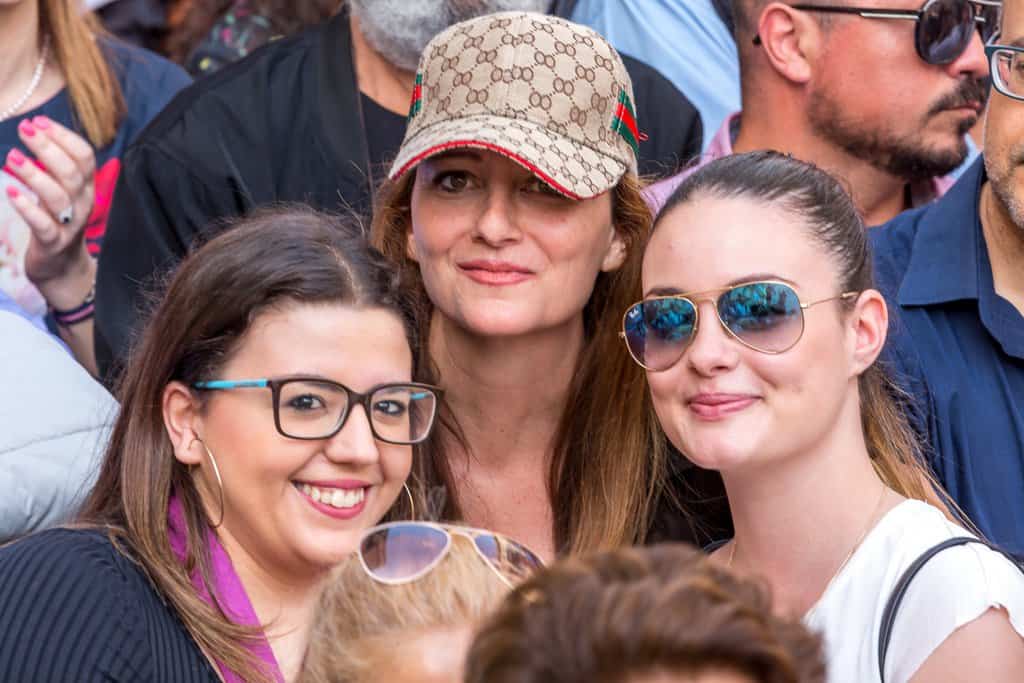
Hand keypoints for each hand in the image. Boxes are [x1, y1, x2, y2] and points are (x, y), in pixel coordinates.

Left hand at [4, 116, 95, 300]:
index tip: (39, 120)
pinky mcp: (53, 242)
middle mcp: (83, 204)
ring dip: (35, 174)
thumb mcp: (63, 191)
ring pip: (58, 196)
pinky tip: (10, 192)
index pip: (85, 156)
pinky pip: (42, 224)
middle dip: (48, 147)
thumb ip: (57, 166)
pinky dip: (27, 207)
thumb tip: (37, 129)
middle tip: (24, 128)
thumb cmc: (57, 221)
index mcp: (87, 188)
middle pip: (71, 172)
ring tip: (12, 156)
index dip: (64, 136)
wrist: (62, 268)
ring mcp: (69, 224)